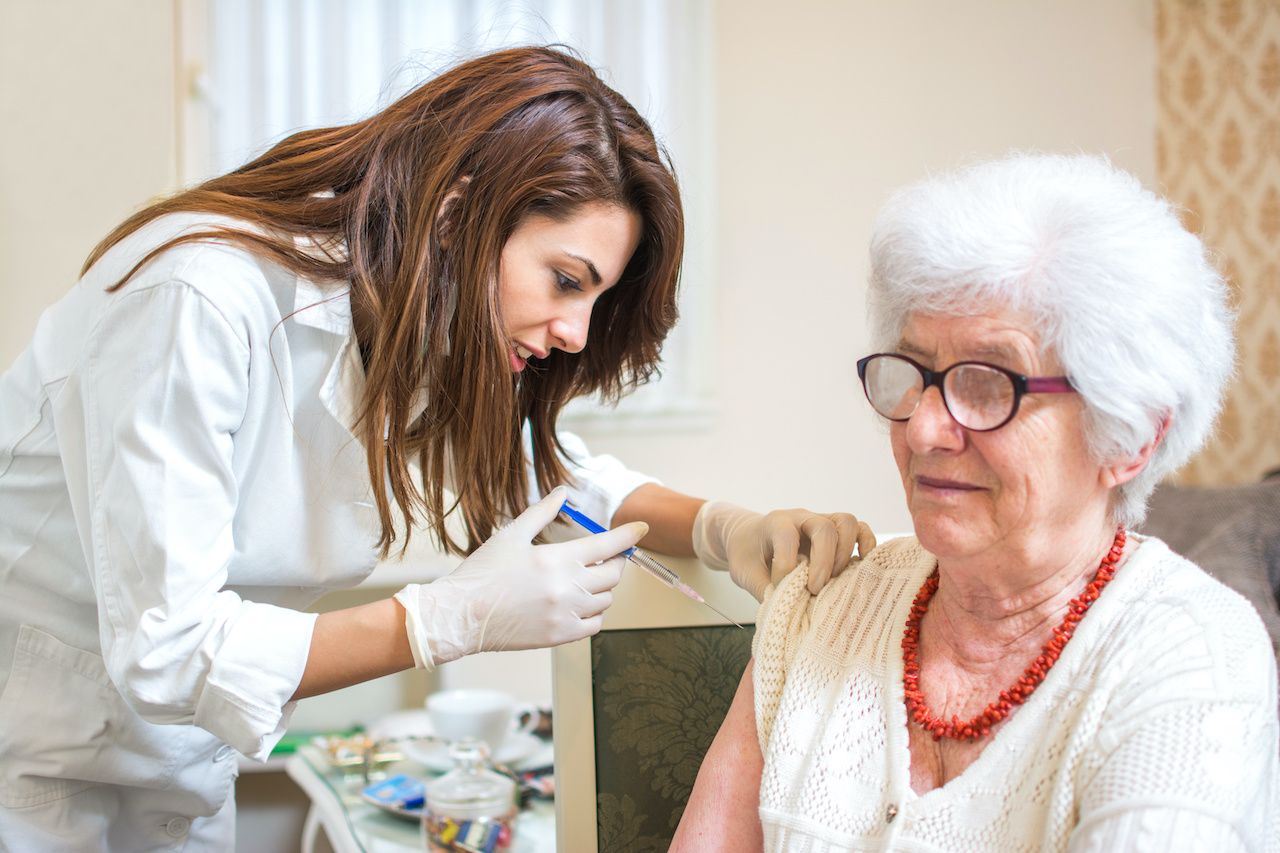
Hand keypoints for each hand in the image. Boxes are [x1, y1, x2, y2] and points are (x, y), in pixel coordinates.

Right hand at [394, 487, 647, 668]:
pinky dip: (594, 614)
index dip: (629, 535)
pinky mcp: (559, 636)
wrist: (461, 615)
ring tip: (586, 580)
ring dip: (603, 588)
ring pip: (605, 600)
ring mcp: (566, 615)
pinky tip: (579, 605)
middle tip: (605, 557)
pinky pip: (594, 625)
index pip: (608, 544)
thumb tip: (562, 492)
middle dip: (615, 562)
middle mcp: (568, 588)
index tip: (642, 528)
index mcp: (558, 559)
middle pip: (613, 574)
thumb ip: (542, 512)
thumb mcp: (511, 534)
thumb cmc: (483, 573)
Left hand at [693, 501, 875, 599]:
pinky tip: (861, 567)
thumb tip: (788, 612)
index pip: (787, 536)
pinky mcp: (837, 533)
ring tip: (836, 579)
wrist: (749, 537)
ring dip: (845, 553)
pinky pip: (860, 530)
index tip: (780, 588)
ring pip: (846, 522)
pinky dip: (866, 546)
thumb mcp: (744, 572)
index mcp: (775, 523)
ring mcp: (822, 521)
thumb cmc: (747, 553)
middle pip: (825, 526)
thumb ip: (764, 590)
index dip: (786, 566)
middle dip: (824, 561)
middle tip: (814, 588)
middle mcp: (802, 518)